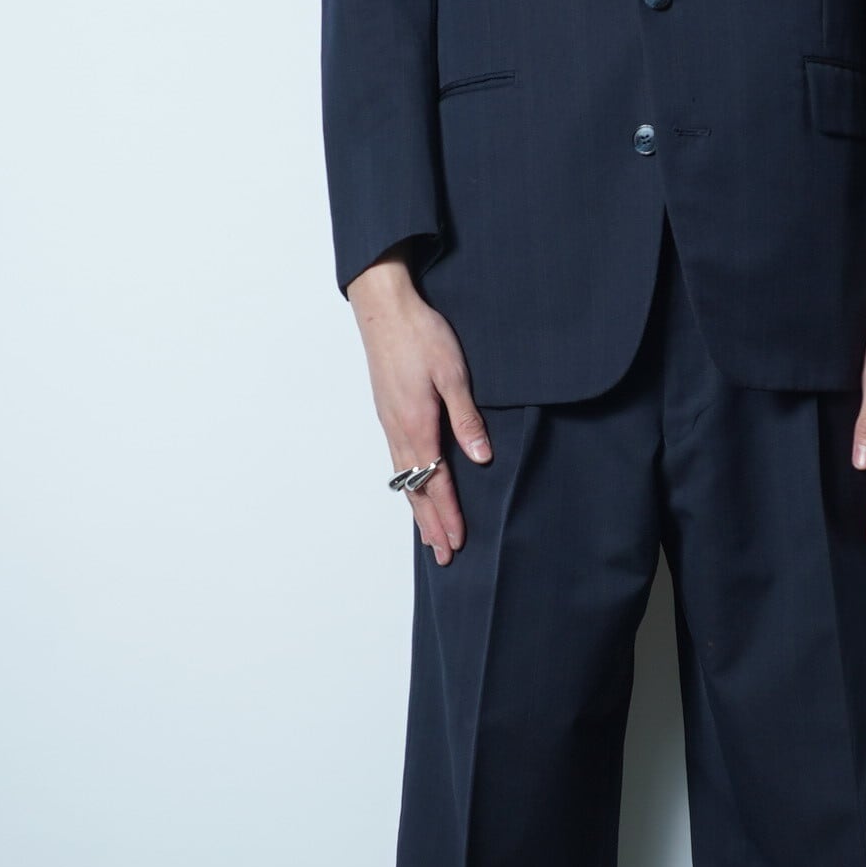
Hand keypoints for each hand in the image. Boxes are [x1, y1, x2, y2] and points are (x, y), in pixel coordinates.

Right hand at [348, 248, 490, 565]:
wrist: (383, 309)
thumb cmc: (421, 335)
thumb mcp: (454, 374)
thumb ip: (467, 418)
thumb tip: (482, 457)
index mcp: (418, 425)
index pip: (437, 483)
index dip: (448, 515)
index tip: (457, 542)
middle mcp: (399, 431)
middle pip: (417, 491)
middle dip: (432, 525)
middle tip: (443, 556)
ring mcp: (390, 424)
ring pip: (405, 480)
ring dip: (418, 511)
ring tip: (429, 537)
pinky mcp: (388, 414)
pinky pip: (398, 462)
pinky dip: (408, 487)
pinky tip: (413, 491)